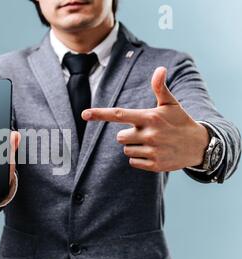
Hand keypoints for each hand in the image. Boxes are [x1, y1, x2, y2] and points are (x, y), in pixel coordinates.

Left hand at [81, 67, 209, 172]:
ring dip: (135, 147)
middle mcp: (150, 134)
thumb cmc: (180, 121)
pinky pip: (133, 162)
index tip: (84, 114)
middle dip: (129, 135)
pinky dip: (139, 159)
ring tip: (152, 143)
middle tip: (145, 133)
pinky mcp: (155, 165)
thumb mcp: (171, 104)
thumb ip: (160, 88)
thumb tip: (160, 69)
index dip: (100, 114)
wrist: (199, 145)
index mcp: (150, 117)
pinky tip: (153, 153)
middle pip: (120, 137)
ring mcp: (152, 151)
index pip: (119, 114)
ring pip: (126, 150)